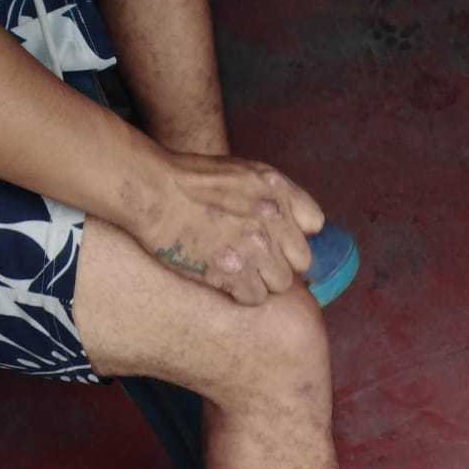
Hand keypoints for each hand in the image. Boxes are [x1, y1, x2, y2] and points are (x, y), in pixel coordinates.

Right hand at [137, 151, 325, 304]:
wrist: (154, 192)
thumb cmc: (192, 180)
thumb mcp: (243, 171)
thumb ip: (275, 195)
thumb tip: (298, 223)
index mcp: (278, 190)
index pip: (314, 224)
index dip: (296, 234)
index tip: (280, 238)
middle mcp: (273, 220)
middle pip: (301, 260)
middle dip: (281, 260)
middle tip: (255, 257)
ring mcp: (256, 250)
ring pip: (281, 283)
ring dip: (262, 280)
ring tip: (238, 269)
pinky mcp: (235, 275)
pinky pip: (256, 297)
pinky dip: (242, 293)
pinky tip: (225, 279)